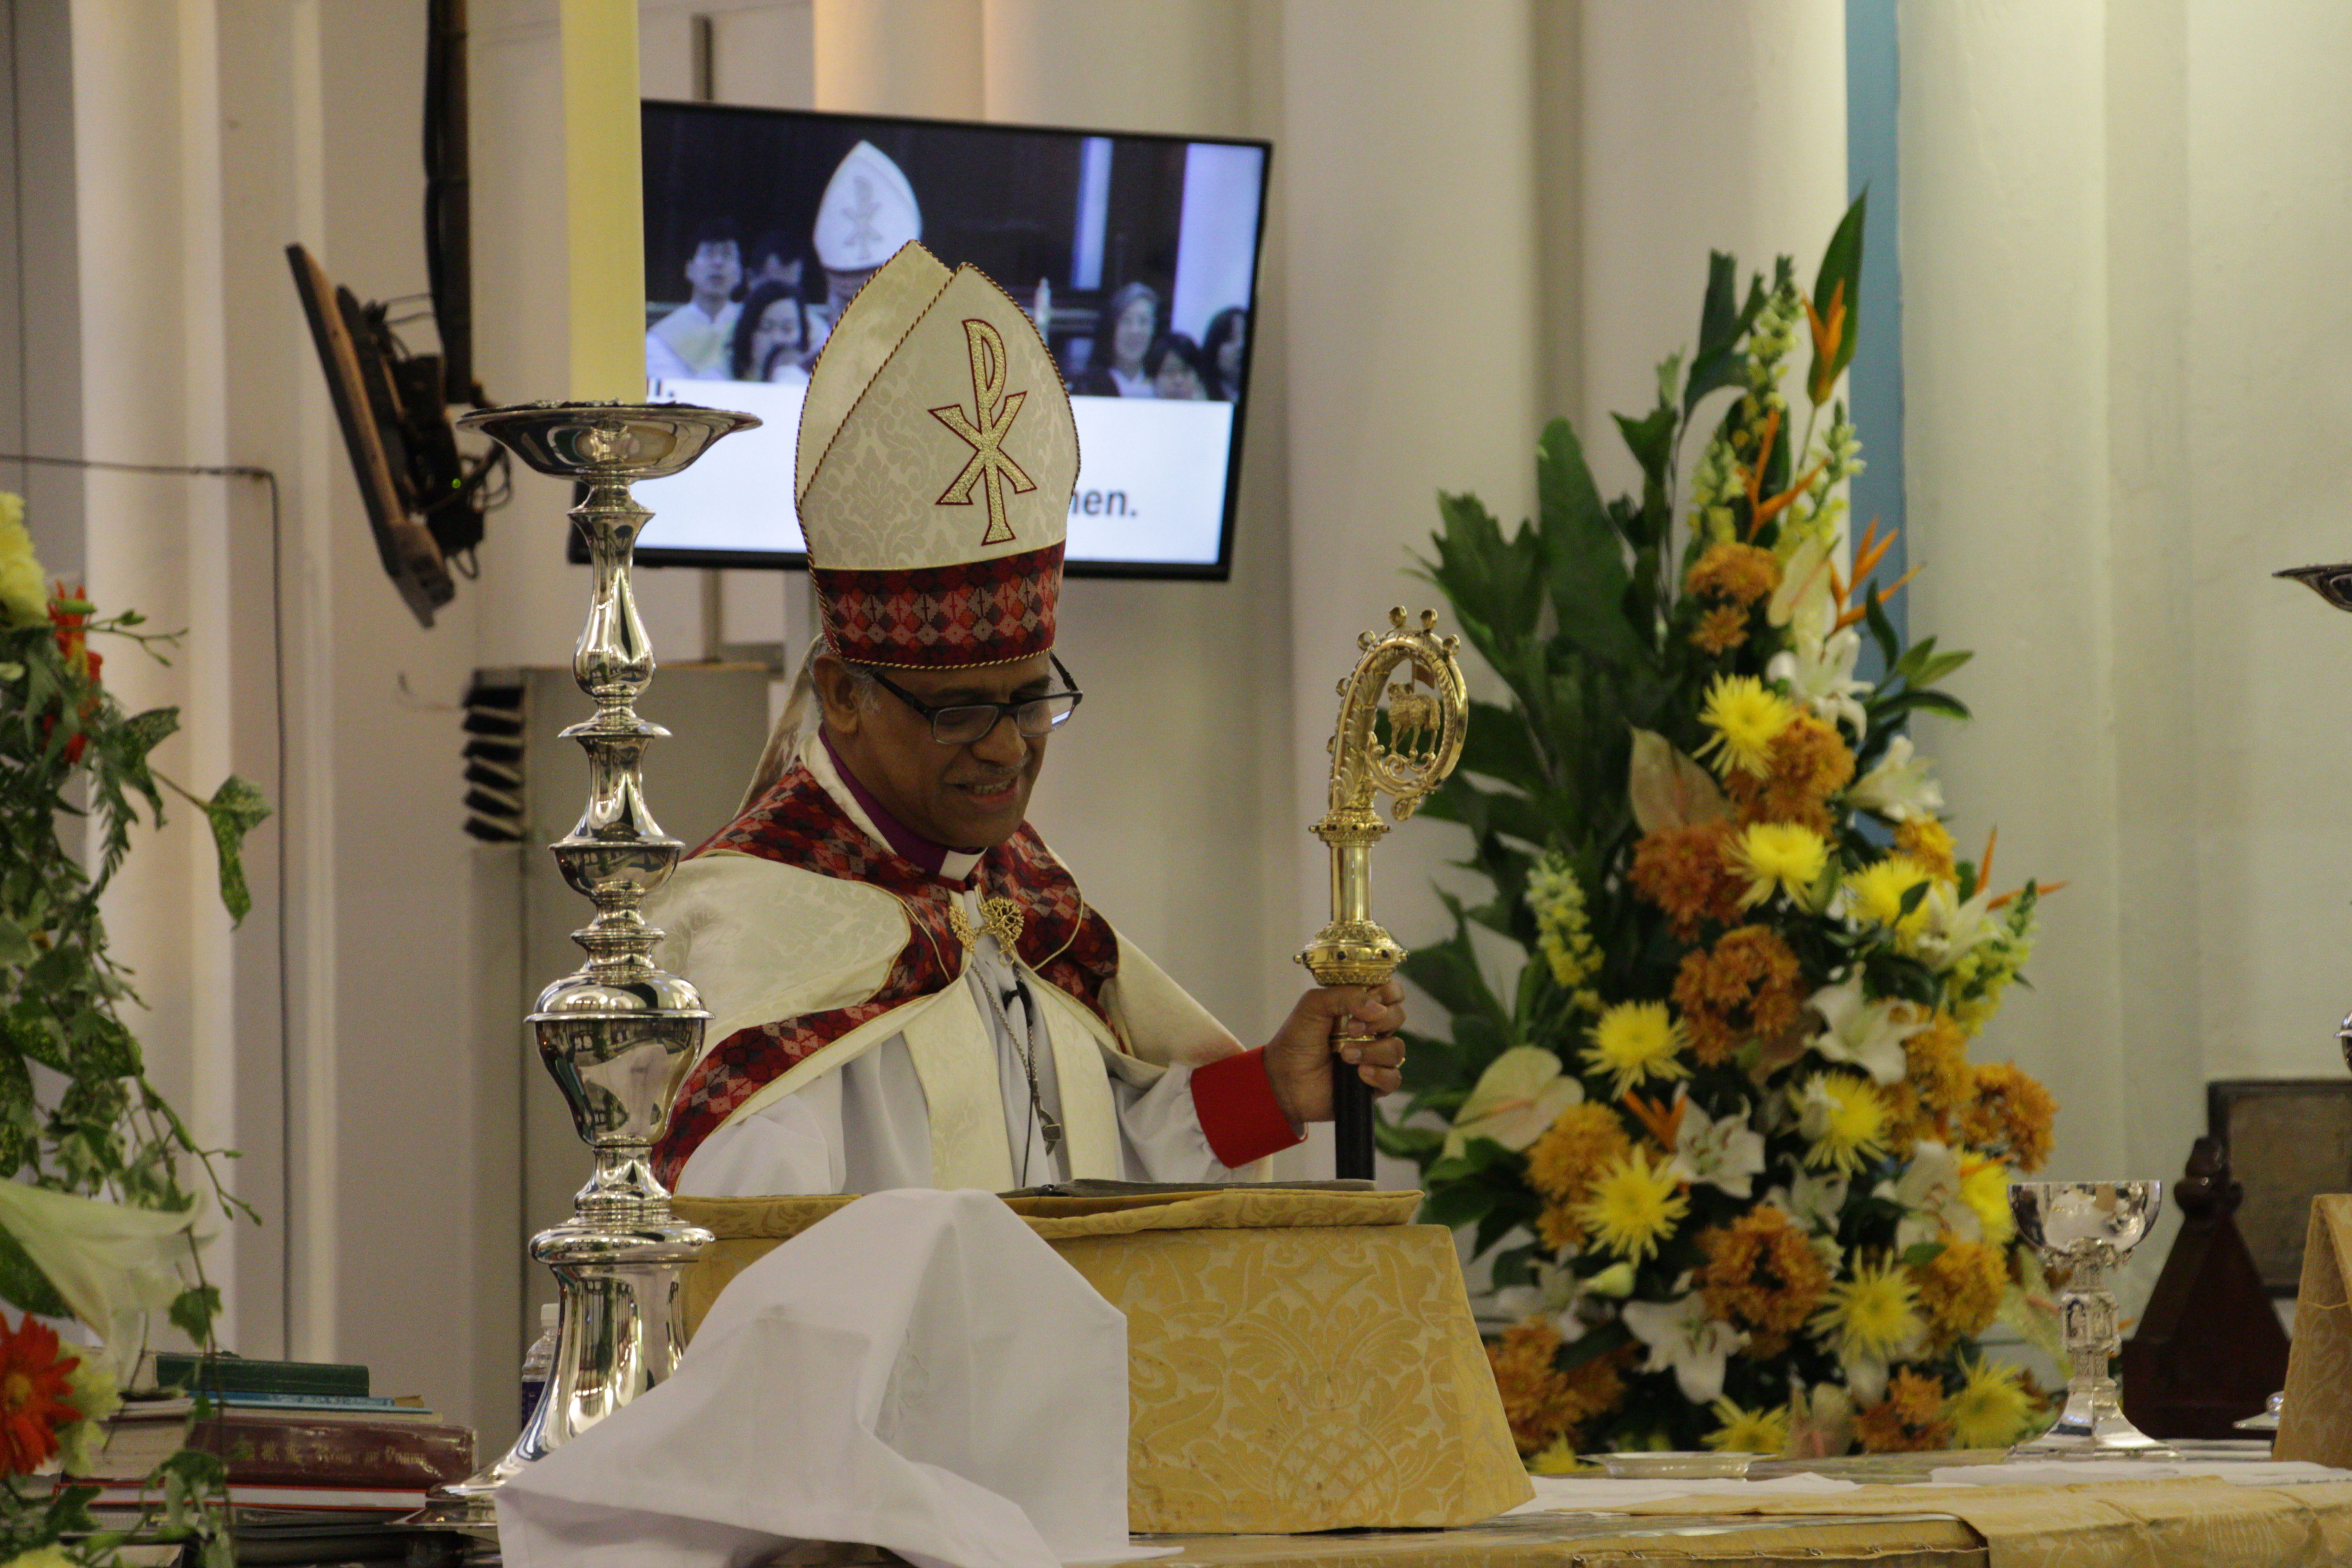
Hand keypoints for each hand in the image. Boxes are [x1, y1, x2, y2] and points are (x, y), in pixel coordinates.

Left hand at [1261, 980, 1406, 1126]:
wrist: (1283, 1080)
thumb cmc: (1296, 1040)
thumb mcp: (1312, 1006)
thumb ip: (1343, 995)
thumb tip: (1378, 1008)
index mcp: (1358, 1007)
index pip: (1390, 993)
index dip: (1388, 993)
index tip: (1371, 999)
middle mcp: (1370, 1030)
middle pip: (1398, 1017)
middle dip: (1379, 1021)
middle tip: (1352, 1028)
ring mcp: (1373, 1057)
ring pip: (1396, 1049)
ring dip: (1373, 1050)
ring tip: (1345, 1055)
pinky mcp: (1373, 1084)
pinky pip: (1393, 1078)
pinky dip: (1378, 1074)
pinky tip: (1358, 1074)